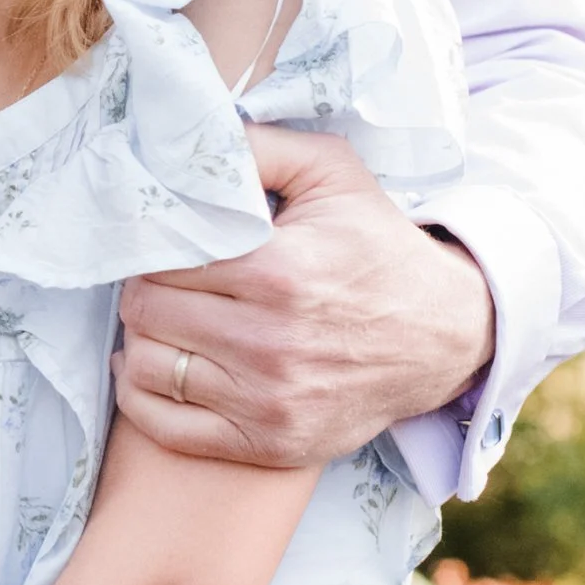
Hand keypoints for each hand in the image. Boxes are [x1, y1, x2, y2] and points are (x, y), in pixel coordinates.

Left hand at [113, 129, 493, 468]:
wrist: (443, 335)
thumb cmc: (377, 247)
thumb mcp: (334, 174)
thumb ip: (260, 147)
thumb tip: (189, 141)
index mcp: (278, 271)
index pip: (162, 258)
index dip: (152, 246)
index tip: (163, 242)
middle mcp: (269, 342)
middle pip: (147, 310)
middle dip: (145, 288)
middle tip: (162, 279)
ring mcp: (267, 401)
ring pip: (147, 366)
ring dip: (143, 339)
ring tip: (164, 319)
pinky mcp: (267, 443)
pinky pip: (165, 426)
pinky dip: (141, 394)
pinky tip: (155, 366)